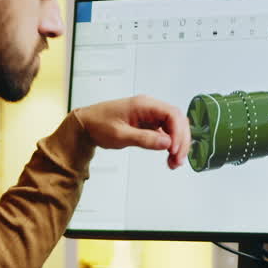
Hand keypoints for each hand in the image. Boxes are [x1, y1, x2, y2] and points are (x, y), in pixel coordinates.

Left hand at [75, 95, 190, 169]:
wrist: (86, 125)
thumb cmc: (98, 124)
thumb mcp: (120, 135)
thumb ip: (144, 139)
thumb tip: (166, 143)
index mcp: (144, 104)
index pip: (171, 114)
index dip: (178, 132)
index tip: (174, 149)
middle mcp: (150, 107)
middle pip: (177, 121)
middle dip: (181, 141)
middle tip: (179, 160)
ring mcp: (150, 115)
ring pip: (174, 128)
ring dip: (178, 144)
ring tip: (175, 162)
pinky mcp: (148, 124)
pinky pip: (166, 133)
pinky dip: (170, 145)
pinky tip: (169, 157)